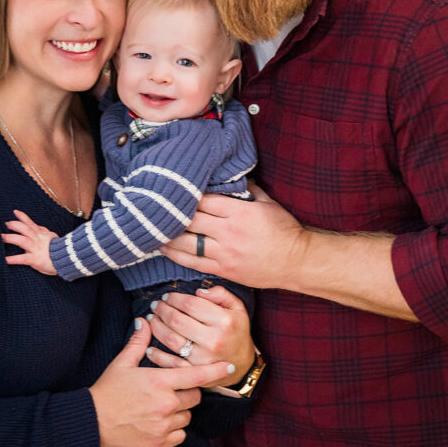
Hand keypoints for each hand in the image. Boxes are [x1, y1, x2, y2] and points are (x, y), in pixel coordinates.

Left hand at [2, 209, 57, 274]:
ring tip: (1, 237)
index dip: (22, 217)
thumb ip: (43, 232)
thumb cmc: (61, 250)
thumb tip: (38, 227)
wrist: (69, 258)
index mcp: (41, 234)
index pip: (30, 223)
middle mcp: (37, 239)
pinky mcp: (35, 259)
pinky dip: (14, 259)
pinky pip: (23, 258)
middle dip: (14, 225)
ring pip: (22, 240)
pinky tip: (6, 260)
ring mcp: (36, 248)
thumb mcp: (52, 237)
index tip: (15, 212)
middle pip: (24, 229)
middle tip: (5, 224)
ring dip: (10, 238)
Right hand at [89, 320, 235, 446]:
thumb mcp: (121, 363)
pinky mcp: (160, 442)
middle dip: (188, 391)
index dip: (215, 370)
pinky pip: (180, 434)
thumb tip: (144, 320)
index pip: (195, 374)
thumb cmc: (107, 391)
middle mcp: (166, 404)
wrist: (92, 423)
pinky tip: (160, 422)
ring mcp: (164, 425)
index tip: (228, 365)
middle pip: (195, 396)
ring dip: (181, 410)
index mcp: (160, 381)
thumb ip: (138, 342)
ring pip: (188, 415)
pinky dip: (175, 429)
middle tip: (173, 388)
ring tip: (162, 406)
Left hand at [146, 286, 254, 386]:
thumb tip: (198, 291)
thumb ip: (221, 294)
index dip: (175, 298)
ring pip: (170, 339)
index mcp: (224, 321)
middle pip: (177, 321)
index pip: (191, 304)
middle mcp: (213, 340)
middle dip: (162, 310)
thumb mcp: (237, 308)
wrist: (242, 366)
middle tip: (156, 305)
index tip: (167, 296)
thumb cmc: (237, 332)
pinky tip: (149, 346)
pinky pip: (171, 363)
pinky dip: (157, 355)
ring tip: (152, 319)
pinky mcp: (195, 372)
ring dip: (156, 327)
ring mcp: (203, 358)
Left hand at [160, 183, 306, 290]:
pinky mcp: (223, 270)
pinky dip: (175, 256)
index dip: (186, 195)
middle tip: (153, 207)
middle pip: (191, 220)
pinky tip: (162, 249)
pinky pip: (193, 263)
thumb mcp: (268, 203)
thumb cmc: (285, 230)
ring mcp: (225, 254)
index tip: (172, 190)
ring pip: (187, 243)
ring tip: (150, 228)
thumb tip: (229, 176)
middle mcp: (229, 233)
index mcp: (240, 212)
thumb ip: (247, 189)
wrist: (297, 262)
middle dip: (172, 213)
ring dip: (167, 235)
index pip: (204, 200)